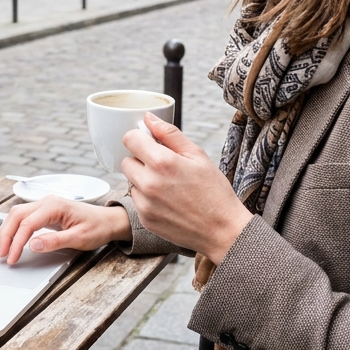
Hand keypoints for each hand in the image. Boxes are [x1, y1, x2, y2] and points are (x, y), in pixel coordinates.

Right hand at [0, 196, 130, 264]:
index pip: (27, 224)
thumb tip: (33, 245)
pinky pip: (24, 216)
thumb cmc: (97, 228)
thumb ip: (55, 241)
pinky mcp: (45, 211)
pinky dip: (14, 227)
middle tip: (2, 255)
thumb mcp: (78, 238)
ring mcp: (45, 205)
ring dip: (8, 230)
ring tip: (4, 249)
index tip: (12, 258)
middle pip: (16, 215)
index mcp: (54, 206)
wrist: (108, 221)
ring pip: (17, 214)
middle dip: (6, 235)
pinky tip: (12, 239)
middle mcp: (47, 202)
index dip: (16, 242)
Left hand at [120, 112, 253, 264]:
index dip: (140, 138)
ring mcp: (145, 204)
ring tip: (168, 186)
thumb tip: (148, 118)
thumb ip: (170, 134)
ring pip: (131, 181)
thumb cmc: (214, 191)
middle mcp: (149, 183)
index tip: (150, 143)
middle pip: (127, 160)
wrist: (222, 230)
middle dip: (141, 160)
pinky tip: (168, 201)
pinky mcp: (145, 219)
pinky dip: (147, 198)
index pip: (130, 139)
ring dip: (142, 180)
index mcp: (162, 163)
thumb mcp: (197, 155)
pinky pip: (137, 200)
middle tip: (163, 166)